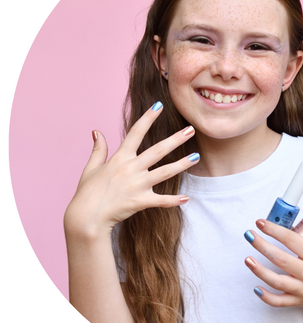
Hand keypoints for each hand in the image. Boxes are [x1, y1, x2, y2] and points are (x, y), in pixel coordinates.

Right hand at [64, 102, 198, 237]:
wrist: (86, 217)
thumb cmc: (87, 192)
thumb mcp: (91, 168)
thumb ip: (98, 149)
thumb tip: (97, 131)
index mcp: (120, 158)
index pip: (136, 132)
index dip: (148, 118)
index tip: (159, 105)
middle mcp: (131, 168)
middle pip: (158, 150)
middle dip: (176, 139)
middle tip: (191, 129)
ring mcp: (137, 185)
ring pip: (165, 172)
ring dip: (182, 164)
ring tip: (197, 157)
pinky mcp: (140, 201)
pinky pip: (161, 200)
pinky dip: (173, 200)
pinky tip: (186, 198)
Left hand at [244, 219, 302, 310]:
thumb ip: (301, 239)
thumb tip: (278, 224)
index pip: (291, 240)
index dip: (274, 230)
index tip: (261, 223)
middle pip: (281, 259)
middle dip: (262, 246)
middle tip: (249, 235)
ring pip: (277, 281)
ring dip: (259, 270)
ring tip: (247, 259)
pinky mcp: (297, 302)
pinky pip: (278, 301)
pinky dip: (266, 296)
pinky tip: (256, 288)